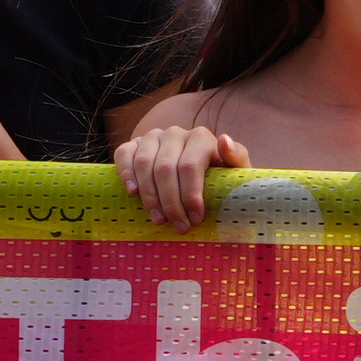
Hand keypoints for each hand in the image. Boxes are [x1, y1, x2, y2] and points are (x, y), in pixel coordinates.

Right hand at [115, 114, 249, 228]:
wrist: (200, 174)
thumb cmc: (219, 177)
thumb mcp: (234, 171)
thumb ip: (236, 157)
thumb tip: (223, 140)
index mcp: (201, 138)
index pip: (189, 166)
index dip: (190, 195)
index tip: (196, 220)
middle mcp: (175, 133)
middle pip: (165, 169)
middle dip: (171, 203)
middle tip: (179, 227)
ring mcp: (153, 136)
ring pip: (144, 164)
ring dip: (149, 196)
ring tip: (159, 220)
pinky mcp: (135, 144)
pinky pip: (124, 154)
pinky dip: (126, 173)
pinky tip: (133, 193)